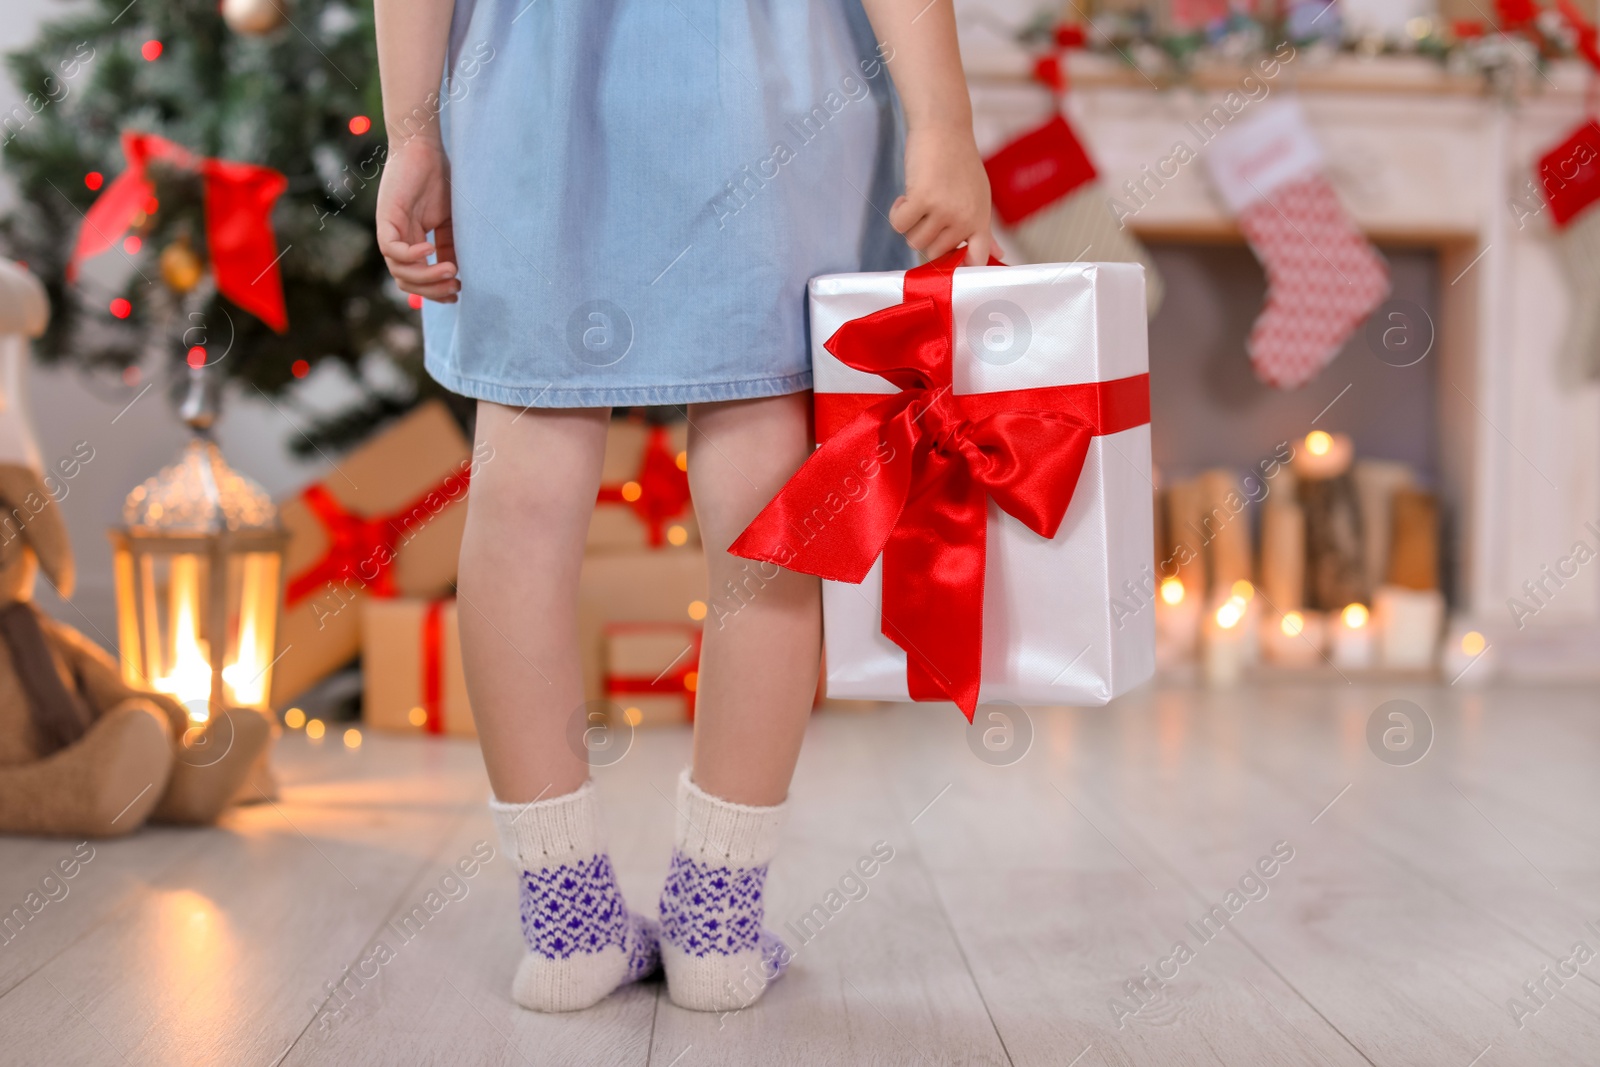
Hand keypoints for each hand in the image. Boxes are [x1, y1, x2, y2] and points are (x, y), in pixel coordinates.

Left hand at [376, 137, 458, 302]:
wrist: (425, 148)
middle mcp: (398, 240)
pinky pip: (392, 249)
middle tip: (456, 286)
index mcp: (412, 242)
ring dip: (426, 276)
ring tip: (451, 270)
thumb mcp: (450, 221)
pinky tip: (430, 250)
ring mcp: (390, 230)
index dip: (435, 291)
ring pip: (399, 271)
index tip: (458, 291)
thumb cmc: (440, 180)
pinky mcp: (386, 217)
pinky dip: (411, 256)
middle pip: (406, 281)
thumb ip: (450, 246)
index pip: (416, 279)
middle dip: (432, 290)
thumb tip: (457, 274)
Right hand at [890, 125, 997, 265]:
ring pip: (914, 241)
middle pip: (933, 252)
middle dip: (924, 234)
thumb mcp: (979, 197)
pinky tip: (906, 196)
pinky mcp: (922, 199)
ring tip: (919, 197)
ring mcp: (944, 210)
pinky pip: (899, 226)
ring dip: (910, 223)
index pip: (976, 259)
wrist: (944, 127)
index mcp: (980, 220)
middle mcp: (965, 219)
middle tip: (928, 209)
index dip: (959, 266)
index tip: (946, 263)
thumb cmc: (959, 162)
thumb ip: (983, 230)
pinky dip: (897, 213)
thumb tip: (998, 255)